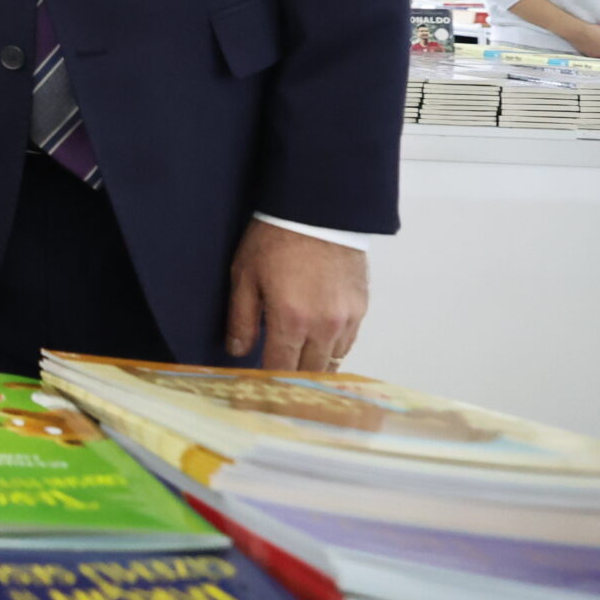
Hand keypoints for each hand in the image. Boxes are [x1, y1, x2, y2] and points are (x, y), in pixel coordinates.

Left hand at [225, 219, 367, 372]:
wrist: (317, 210)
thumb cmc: (276, 239)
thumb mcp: (245, 275)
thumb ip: (241, 318)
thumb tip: (237, 350)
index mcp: (291, 320)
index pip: (281, 370)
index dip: (269, 384)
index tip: (259, 389)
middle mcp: (324, 326)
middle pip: (310, 371)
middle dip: (292, 377)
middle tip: (277, 379)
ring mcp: (347, 318)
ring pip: (332, 360)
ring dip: (314, 363)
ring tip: (297, 359)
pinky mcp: (361, 307)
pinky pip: (348, 341)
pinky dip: (332, 346)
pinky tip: (317, 339)